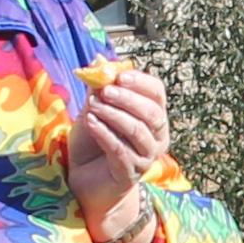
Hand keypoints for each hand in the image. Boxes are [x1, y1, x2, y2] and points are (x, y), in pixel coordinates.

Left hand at [67, 61, 173, 242]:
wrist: (86, 182)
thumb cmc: (93, 145)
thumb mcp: (93, 111)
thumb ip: (98, 89)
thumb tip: (97, 60)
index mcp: (153, 117)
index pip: (157, 94)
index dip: (141, 82)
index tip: (119, 76)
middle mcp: (157, 137)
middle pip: (152, 113)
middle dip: (129, 99)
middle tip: (106, 91)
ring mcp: (146, 157)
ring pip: (138, 131)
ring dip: (114, 116)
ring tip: (93, 107)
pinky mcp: (131, 174)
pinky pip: (120, 150)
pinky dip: (105, 134)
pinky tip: (90, 123)